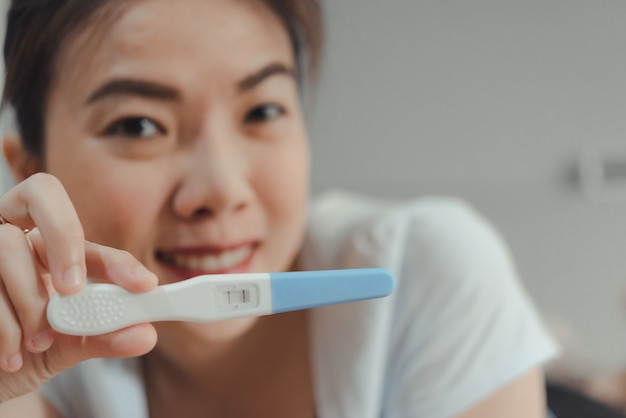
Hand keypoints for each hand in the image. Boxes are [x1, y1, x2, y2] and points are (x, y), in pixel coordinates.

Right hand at [0, 173, 157, 402]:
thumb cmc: (26, 352)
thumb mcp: (68, 348)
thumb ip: (103, 337)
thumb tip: (145, 333)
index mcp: (52, 248)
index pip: (89, 232)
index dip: (117, 257)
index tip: (144, 286)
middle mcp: (18, 237)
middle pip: (42, 194)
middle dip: (65, 241)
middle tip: (73, 290)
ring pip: (9, 244)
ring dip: (30, 301)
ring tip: (38, 343)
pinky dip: (5, 327)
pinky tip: (13, 356)